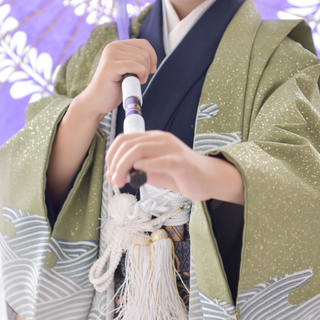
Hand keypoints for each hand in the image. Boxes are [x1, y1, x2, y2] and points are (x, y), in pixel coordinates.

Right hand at [76, 39, 156, 120]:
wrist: (97, 102)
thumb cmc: (113, 88)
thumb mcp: (128, 70)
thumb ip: (137, 61)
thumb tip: (153, 59)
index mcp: (117, 46)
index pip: (143, 43)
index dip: (152, 57)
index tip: (150, 71)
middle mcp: (112, 46)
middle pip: (144, 52)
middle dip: (148, 68)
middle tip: (140, 79)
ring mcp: (110, 55)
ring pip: (141, 59)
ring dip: (144, 73)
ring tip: (135, 82)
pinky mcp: (109, 66)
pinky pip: (134, 65)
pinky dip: (140, 74)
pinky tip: (136, 82)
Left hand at [106, 131, 244, 204]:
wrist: (208, 178)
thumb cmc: (181, 175)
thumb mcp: (153, 172)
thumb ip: (135, 171)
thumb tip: (115, 175)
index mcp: (153, 139)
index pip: (124, 139)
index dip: (112, 155)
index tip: (111, 171)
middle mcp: (161, 140)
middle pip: (129, 144)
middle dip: (116, 163)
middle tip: (115, 180)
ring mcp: (171, 149)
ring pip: (140, 149)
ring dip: (125, 166)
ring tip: (122, 180)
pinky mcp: (181, 162)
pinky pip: (161, 160)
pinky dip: (146, 165)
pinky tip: (139, 173)